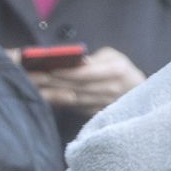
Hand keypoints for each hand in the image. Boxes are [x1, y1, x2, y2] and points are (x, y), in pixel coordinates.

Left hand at [26, 47, 145, 115]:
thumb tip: (74, 61)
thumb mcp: (112, 56)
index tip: (49, 68)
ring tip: (34, 86)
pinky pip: (73, 108)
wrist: (137, 93)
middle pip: (76, 87)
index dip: (66, 72)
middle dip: (52, 82)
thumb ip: (93, 58)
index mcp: (115, 71)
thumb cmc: (121, 69)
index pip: (86, 73)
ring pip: (72, 99)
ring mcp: (102, 104)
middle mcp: (109, 89)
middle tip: (33, 76)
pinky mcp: (95, 114)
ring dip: (51, 93)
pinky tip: (43, 96)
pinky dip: (58, 102)